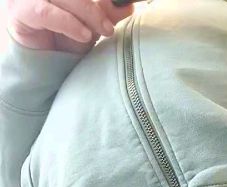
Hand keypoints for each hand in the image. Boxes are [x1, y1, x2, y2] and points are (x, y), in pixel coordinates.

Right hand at [6, 0, 135, 53]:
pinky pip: (46, 12)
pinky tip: (83, 35)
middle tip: (110, 26)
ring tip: (101, 31)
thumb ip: (106, 15)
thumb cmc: (63, 42)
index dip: (100, 0)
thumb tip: (128, 6)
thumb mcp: (90, 27)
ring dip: (86, 14)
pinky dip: (68, 23)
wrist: (39, 64)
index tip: (122, 6)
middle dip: (95, 8)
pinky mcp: (21, 11)